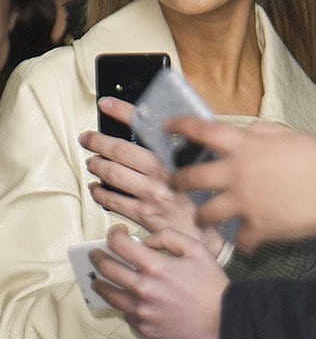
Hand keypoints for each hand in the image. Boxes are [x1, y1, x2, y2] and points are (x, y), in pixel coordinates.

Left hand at [80, 96, 223, 256]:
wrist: (206, 234)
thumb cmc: (200, 201)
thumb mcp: (194, 170)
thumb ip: (176, 154)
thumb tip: (153, 137)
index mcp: (174, 160)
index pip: (146, 129)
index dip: (124, 113)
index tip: (107, 104)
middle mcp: (161, 175)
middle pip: (122, 152)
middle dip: (99, 143)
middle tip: (88, 139)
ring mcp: (150, 195)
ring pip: (113, 175)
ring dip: (98, 167)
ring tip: (93, 163)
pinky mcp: (142, 215)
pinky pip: (113, 201)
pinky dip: (100, 193)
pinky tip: (97, 189)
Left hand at [90, 225, 227, 338]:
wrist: (222, 320)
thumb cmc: (212, 283)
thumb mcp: (197, 249)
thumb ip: (168, 237)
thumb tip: (146, 241)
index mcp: (156, 266)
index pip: (120, 245)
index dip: (113, 235)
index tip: (115, 233)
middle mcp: (142, 289)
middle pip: (107, 269)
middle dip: (98, 257)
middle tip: (96, 253)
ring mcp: (141, 311)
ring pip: (109, 294)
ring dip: (100, 283)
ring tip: (97, 279)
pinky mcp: (143, 327)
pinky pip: (124, 312)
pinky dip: (121, 302)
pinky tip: (124, 297)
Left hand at [168, 119, 315, 252]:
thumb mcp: (288, 133)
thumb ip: (261, 132)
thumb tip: (246, 133)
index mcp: (245, 146)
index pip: (203, 131)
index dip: (181, 127)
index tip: (168, 127)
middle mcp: (237, 174)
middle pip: (192, 178)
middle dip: (178, 181)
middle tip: (174, 184)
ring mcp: (244, 203)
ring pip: (206, 213)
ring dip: (201, 216)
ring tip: (201, 218)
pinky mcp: (257, 228)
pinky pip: (240, 241)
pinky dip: (243, 243)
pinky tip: (247, 243)